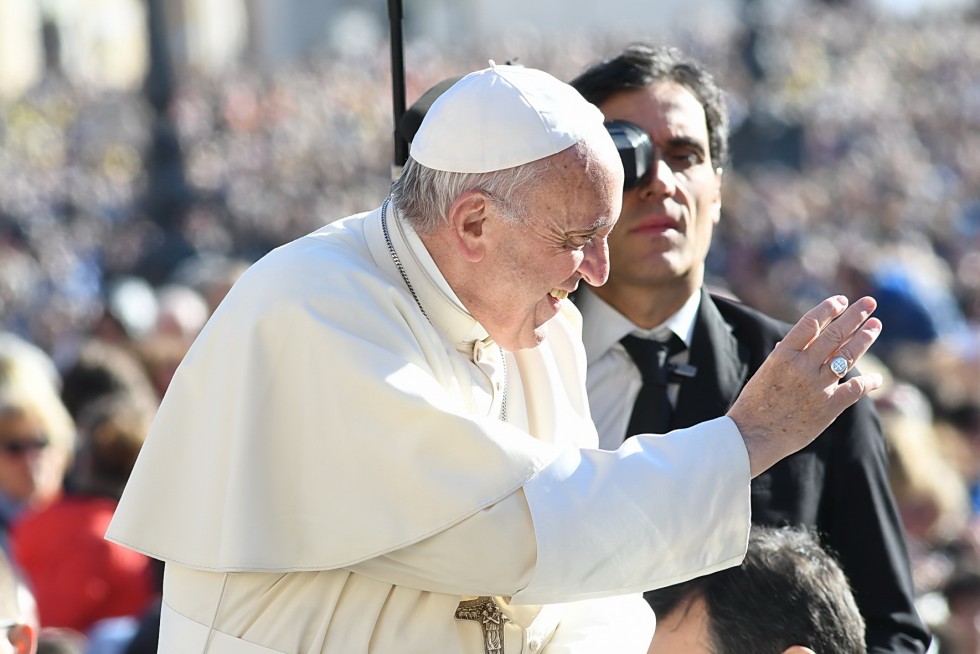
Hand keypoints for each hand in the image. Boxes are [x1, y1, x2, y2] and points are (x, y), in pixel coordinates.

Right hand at [727, 295, 882, 476]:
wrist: (753, 436)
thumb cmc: (755, 403)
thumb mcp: (766, 372)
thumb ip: (783, 356)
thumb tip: (792, 340)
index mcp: (783, 355)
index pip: (810, 323)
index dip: (828, 309)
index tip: (841, 301)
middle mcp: (802, 367)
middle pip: (834, 335)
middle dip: (855, 316)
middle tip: (869, 304)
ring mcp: (817, 386)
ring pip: (847, 356)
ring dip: (864, 339)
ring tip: (875, 327)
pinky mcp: (829, 407)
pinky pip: (855, 389)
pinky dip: (869, 382)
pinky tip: (877, 378)